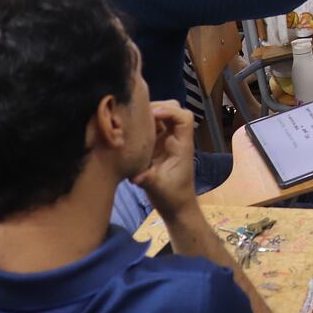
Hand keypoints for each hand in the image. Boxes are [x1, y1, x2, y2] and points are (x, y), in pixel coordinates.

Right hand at [133, 101, 197, 219]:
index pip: (184, 118)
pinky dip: (142, 123)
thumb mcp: (158, 188)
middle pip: (173, 110)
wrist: (176, 206)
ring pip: (162, 116)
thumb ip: (148, 179)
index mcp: (182, 144)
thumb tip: (134, 175)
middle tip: (135, 113)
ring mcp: (167, 140)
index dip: (169, 111)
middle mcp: (176, 138)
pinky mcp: (157, 145)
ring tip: (129, 118)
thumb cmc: (172, 196)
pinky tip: (128, 128)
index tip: (151, 115)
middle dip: (156, 107)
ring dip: (147, 113)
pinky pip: (152, 126)